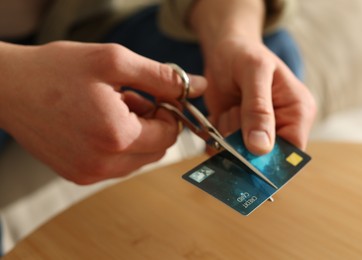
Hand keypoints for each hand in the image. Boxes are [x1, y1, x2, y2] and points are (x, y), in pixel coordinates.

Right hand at [0, 41, 206, 183]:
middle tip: (134, 98)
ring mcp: (89, 174)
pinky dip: (119, 144)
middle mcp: (103, 164)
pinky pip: (116, 165)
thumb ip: (162, 77)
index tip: (158, 95)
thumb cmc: (57, 70)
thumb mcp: (115, 62)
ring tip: (114, 107)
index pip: (169, 135)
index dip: (170, 112)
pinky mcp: (78, 175)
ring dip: (137, 134)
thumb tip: (198, 86)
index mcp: (117, 136)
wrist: (8, 87)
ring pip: (138, 159)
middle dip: (154, 124)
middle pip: (156, 150)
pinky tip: (101, 121)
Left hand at [189, 0, 315, 153]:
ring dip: (227, 135)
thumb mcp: (253, 73)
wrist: (224, 50)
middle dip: (242, 142)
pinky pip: (226, 151)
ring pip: (241, 155)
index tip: (245, 148)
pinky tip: (220, 115)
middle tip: (234, 111)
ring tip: (229, 108)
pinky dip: (217, 137)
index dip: (269, 158)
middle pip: (264, 157)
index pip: (292, 151)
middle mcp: (282, 125)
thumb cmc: (244, 53)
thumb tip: (261, 148)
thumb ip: (258, 108)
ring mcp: (259, 131)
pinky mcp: (239, 133)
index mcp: (298, 111)